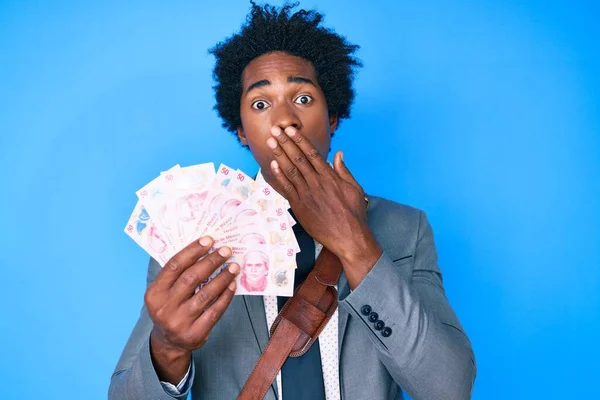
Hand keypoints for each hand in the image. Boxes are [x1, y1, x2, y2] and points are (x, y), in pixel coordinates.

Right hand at [144, 237, 238, 383]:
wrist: (169, 343)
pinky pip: (215, 310)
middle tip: (226, 251)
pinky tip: (232, 284)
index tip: (209, 240)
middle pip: (192, 278)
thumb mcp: (164, 292)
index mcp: (154, 293)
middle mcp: (165, 307)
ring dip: (223, 277)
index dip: (193, 251)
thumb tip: (204, 248)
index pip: (174, 266)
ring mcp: (180, 322)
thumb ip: (177, 274)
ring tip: (234, 266)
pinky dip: (226, 295)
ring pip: (206, 294)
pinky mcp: (195, 333)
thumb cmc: (170, 308)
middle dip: (211, 261)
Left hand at [265, 126, 381, 287]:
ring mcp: (306, 195)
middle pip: (297, 158)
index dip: (299, 140)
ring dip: (279, 155)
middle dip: (285, 142)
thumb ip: (344, 170)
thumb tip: (338, 154)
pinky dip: (279, 175)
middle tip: (275, 129)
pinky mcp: (299, 206)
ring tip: (270, 142)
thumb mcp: (355, 189)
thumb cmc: (354, 214)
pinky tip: (272, 164)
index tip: (290, 130)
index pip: (311, 153)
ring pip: (289, 170)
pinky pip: (286, 188)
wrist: (348, 237)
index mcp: (330, 177)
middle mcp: (316, 183)